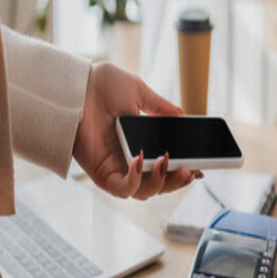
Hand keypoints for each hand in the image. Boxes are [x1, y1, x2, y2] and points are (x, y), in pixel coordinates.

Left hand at [73, 62, 202, 199]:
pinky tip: (141, 160)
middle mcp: (130, 160)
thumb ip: (160, 106)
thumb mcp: (139, 93)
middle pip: (159, 185)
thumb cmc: (100, 87)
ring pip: (144, 193)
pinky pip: (121, 189)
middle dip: (178, 181)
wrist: (76, 84)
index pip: (166, 166)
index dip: (184, 170)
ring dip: (160, 182)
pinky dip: (135, 180)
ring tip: (167, 161)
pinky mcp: (100, 174)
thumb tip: (181, 115)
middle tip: (192, 170)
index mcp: (141, 143)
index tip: (200, 167)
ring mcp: (115, 169)